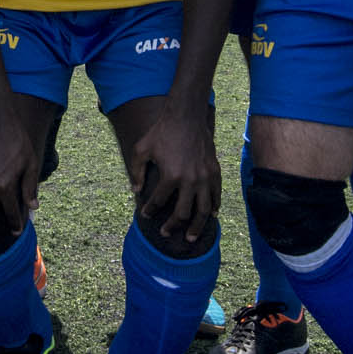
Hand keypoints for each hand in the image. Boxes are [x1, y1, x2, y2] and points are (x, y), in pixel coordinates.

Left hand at [126, 95, 219, 244]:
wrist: (186, 116)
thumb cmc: (162, 131)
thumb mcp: (142, 149)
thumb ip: (136, 172)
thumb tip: (136, 191)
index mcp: (170, 176)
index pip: (158, 202)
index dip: (150, 210)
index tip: (145, 214)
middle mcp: (190, 180)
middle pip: (182, 214)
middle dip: (172, 226)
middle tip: (165, 232)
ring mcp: (205, 177)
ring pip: (203, 210)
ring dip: (196, 226)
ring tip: (190, 237)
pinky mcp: (215, 171)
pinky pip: (216, 195)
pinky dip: (213, 207)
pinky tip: (210, 216)